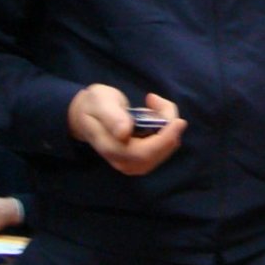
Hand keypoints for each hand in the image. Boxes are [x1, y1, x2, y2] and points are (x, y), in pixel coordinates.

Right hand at [68, 85, 186, 175]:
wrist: (86, 115)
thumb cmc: (94, 105)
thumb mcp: (100, 103)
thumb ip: (112, 117)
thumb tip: (124, 133)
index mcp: (112, 150)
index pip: (144, 153)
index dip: (164, 139)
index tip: (178, 121)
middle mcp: (124, 162)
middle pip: (158, 153)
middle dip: (168, 127)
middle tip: (156, 101)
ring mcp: (133, 163)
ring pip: (164, 150)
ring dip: (168, 126)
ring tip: (153, 102)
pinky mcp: (141, 158)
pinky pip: (163, 147)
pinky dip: (166, 129)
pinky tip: (154, 112)